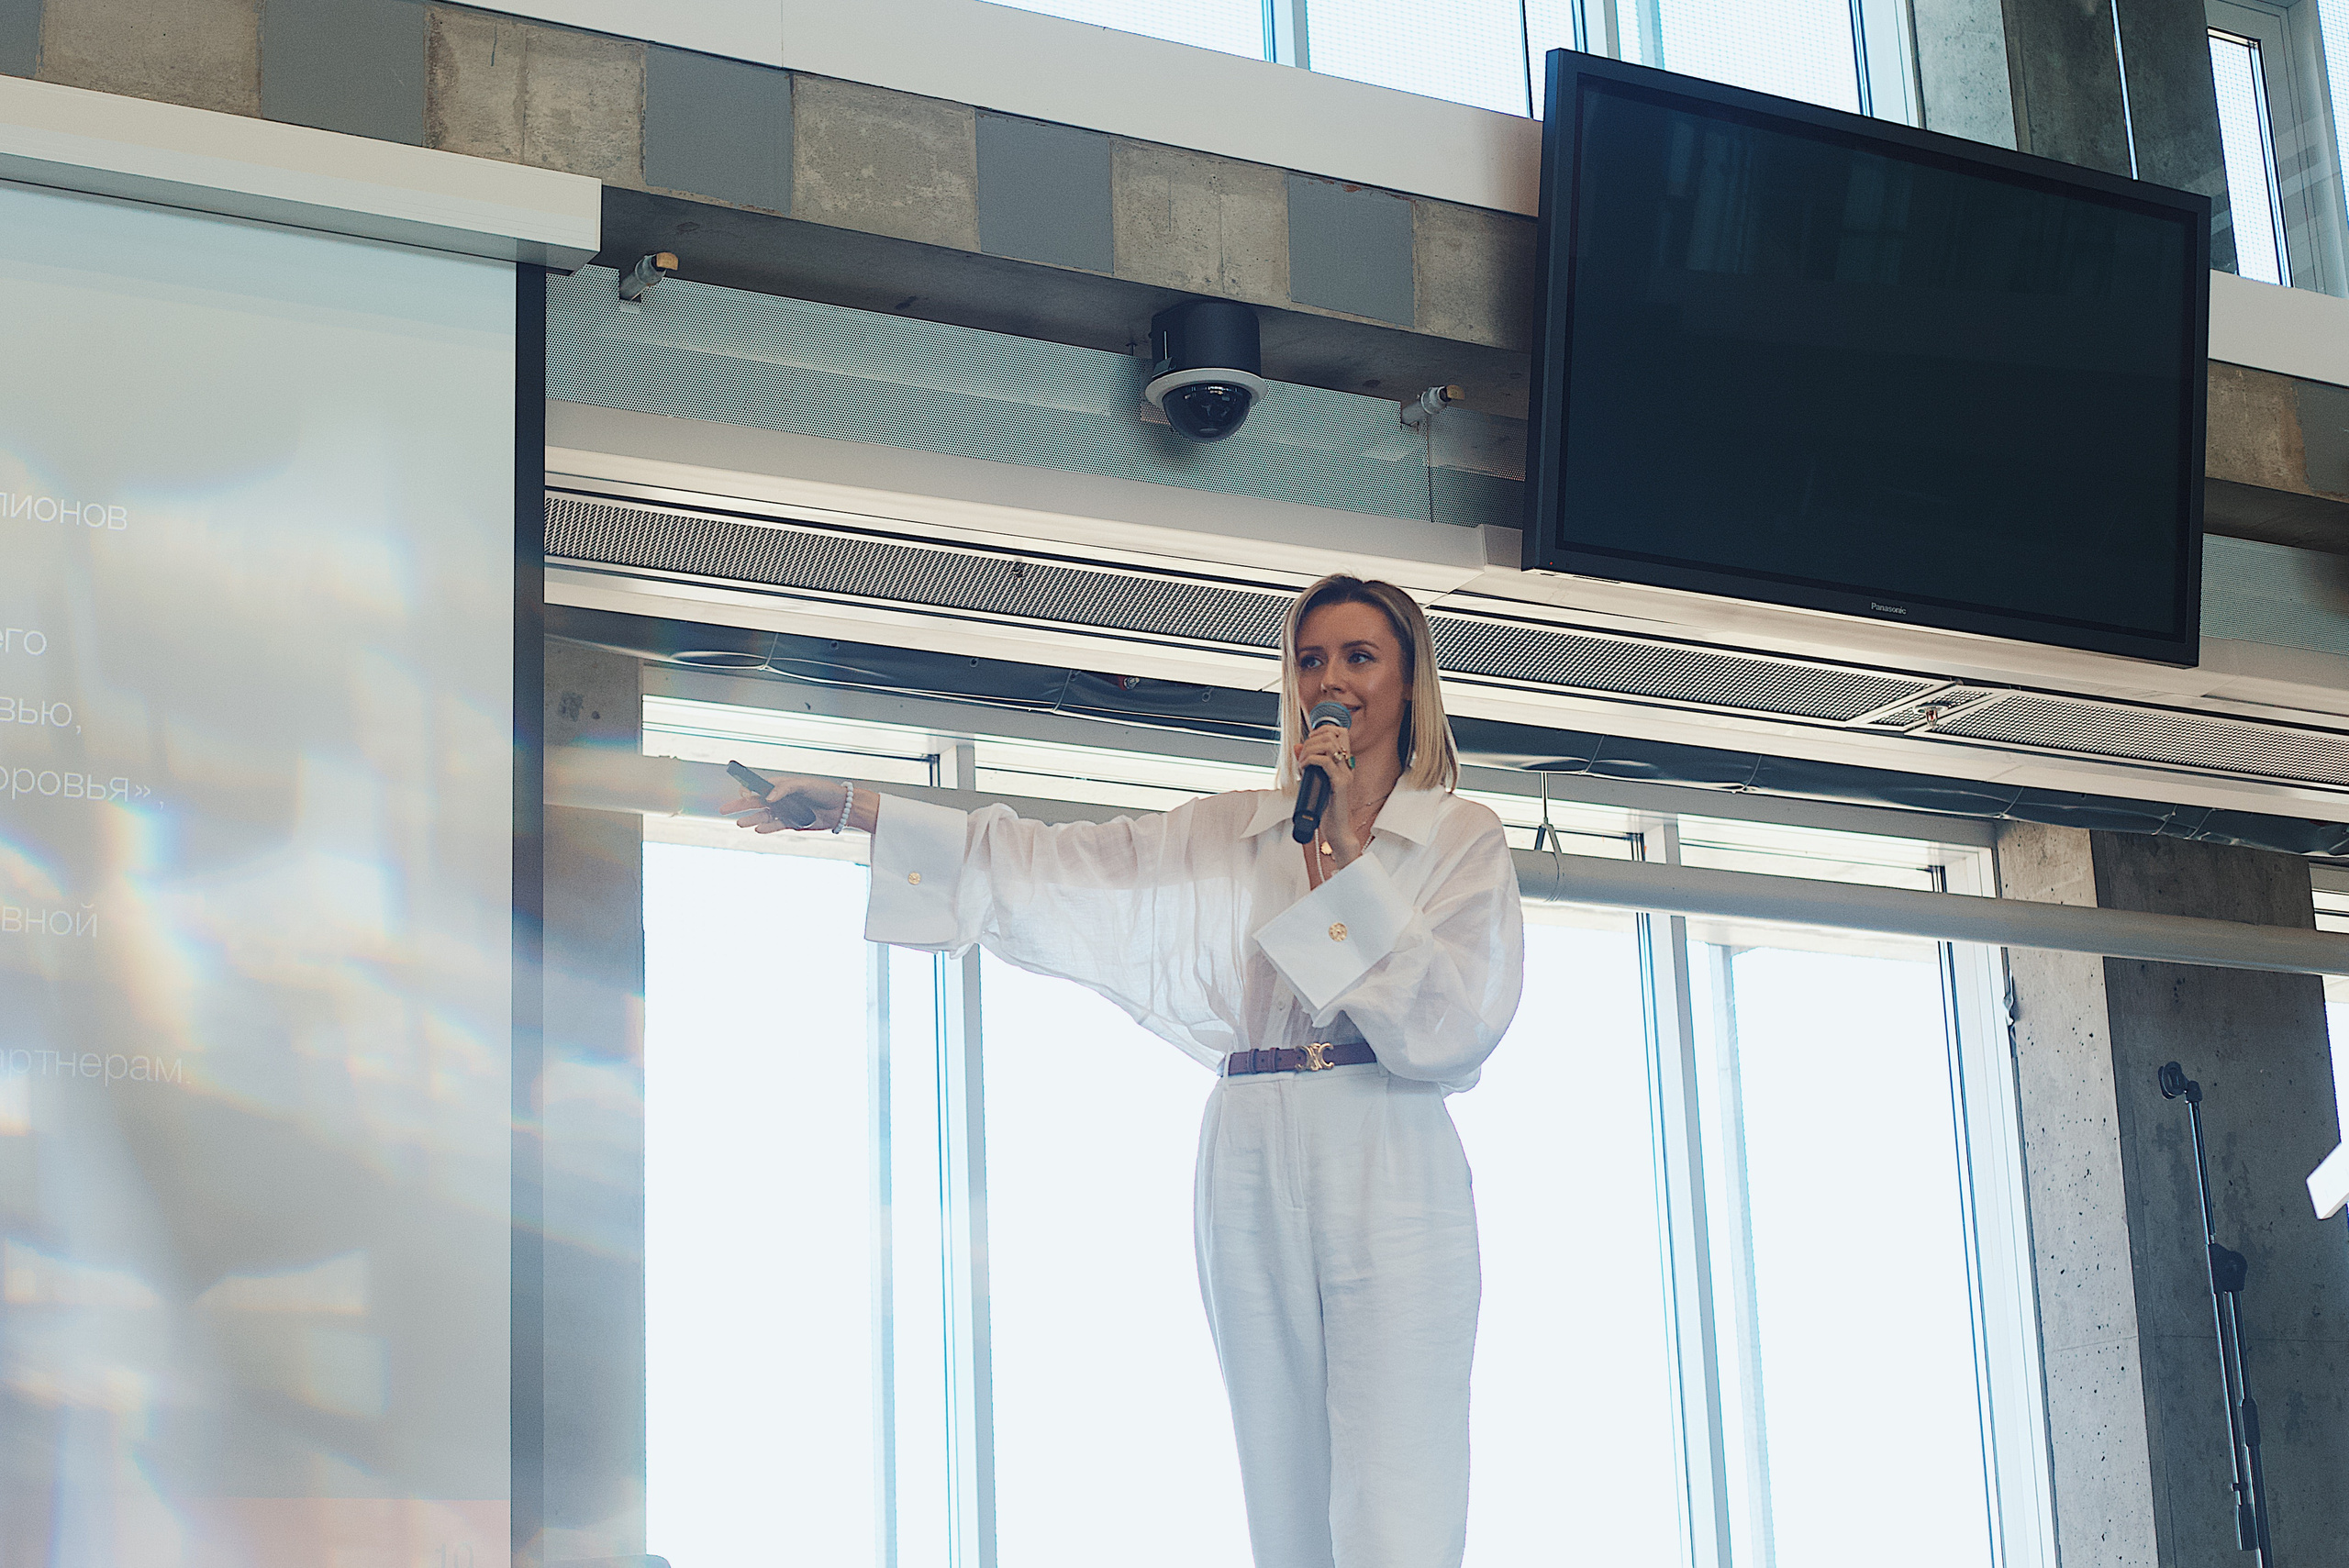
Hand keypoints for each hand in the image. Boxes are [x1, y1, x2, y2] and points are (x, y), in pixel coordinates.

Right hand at [724, 775, 847, 834]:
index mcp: (780, 786)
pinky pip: (775, 826)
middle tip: (723, 810)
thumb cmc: (823, 791)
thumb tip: (769, 798)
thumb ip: (785, 789)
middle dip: (739, 805)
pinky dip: (766, 828)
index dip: (747, 788)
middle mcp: (780, 799)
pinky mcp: (791, 823)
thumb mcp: (804, 785)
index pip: (758, 786)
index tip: (742, 792)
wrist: (841, 808)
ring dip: (751, 819)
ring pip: (762, 816)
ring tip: (739, 823)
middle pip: (755, 802)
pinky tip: (758, 829)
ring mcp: (784, 812)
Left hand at [1294, 726, 1361, 864]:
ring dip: (1310, 749)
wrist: (1337, 831)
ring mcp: (1345, 774)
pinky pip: (1326, 762)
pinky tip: (1305, 768)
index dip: (1322, 730)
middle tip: (1303, 754)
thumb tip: (1297, 746)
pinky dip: (1311, 760)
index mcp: (1344, 764)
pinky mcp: (1340, 784)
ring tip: (1303, 762)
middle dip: (1312, 739)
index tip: (1309, 741)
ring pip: (1329, 745)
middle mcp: (1347, 766)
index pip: (1340, 732)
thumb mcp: (1314, 781)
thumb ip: (1308, 763)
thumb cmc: (1327, 810)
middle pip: (1334, 734)